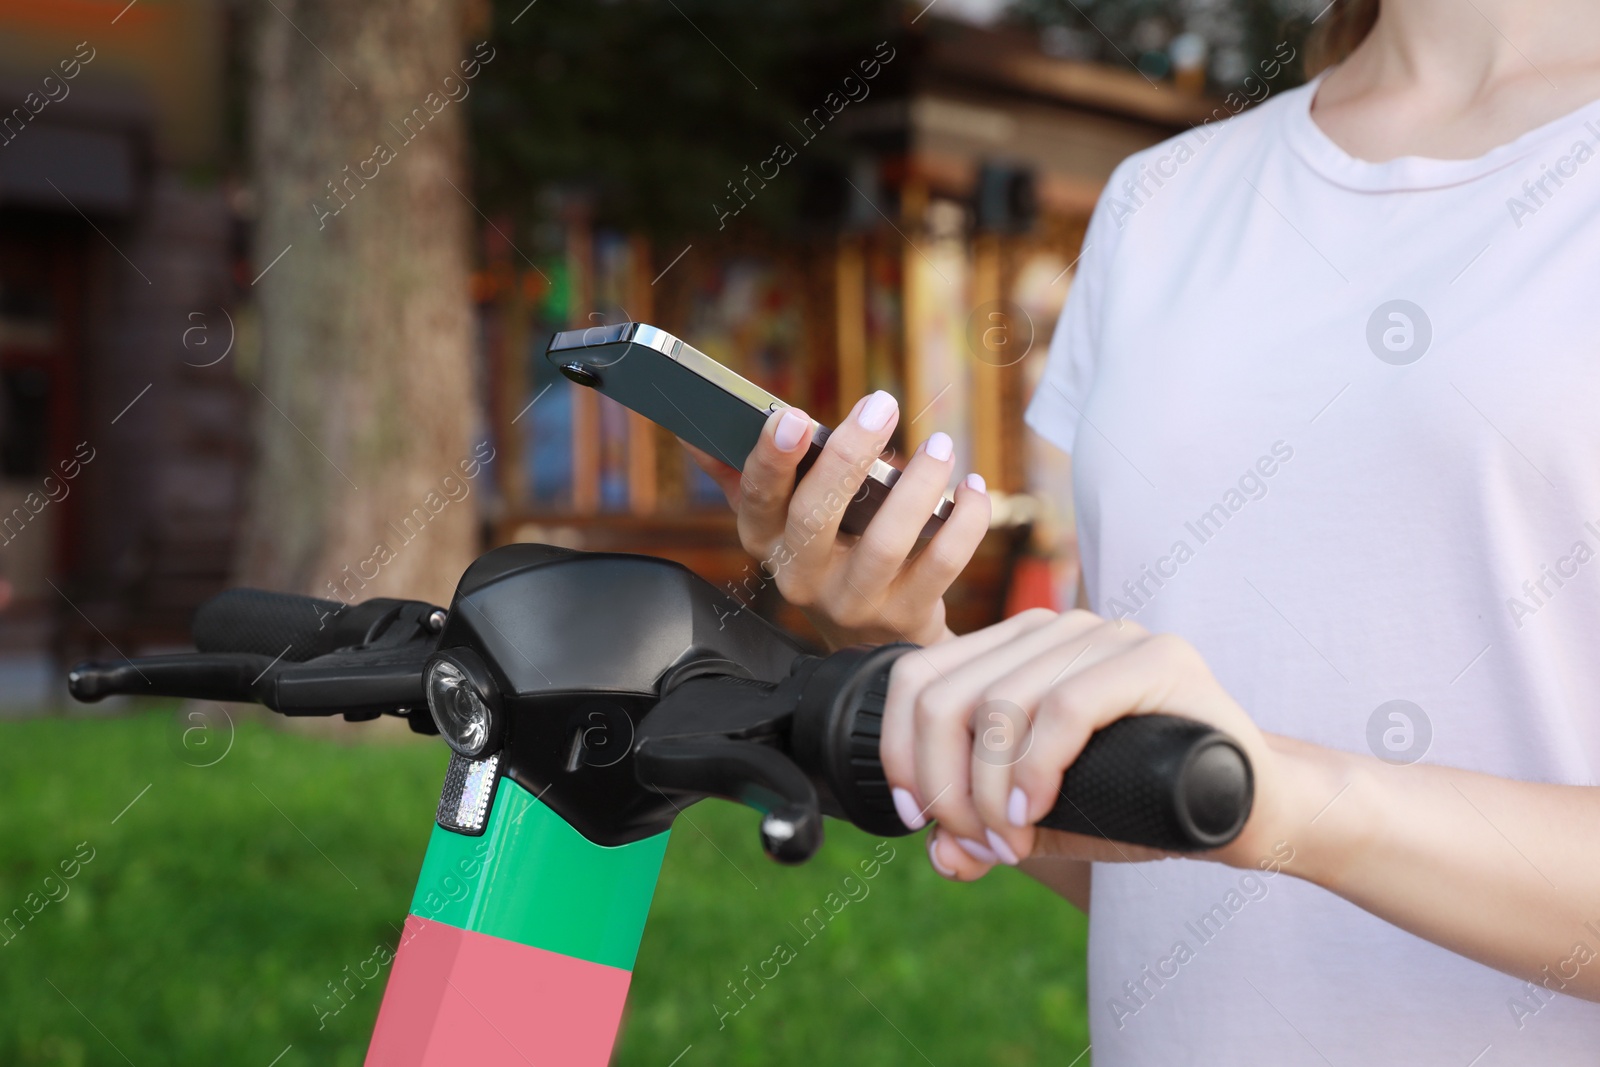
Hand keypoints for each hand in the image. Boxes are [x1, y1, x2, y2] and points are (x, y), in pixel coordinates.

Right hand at [683, 391, 990, 647]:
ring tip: (939, 447)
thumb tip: (697, 435)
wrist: (871, 639)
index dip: (772, 459)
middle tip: (882, 404)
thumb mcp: (779, 525)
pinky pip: (940, 565)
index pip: (756, 499)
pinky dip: (963, 522)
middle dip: (848, 456)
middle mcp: (802, 577)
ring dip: (917, 487)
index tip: (793, 415)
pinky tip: (970, 489)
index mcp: (766, 543)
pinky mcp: (905, 617)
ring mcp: (854, 602)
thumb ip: (741, 478)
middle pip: (816, 517)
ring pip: (885, 542)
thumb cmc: (826, 557)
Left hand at [878, 609, 1288, 880]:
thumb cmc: (1142, 802)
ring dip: (989, 793)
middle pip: (945, 697)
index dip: (900, 751)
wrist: (1250, 806)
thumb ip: (987, 831)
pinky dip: (1036, 768)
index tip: (920, 819)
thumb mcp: (1046, 821)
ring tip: (1011, 844)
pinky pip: (1066, 706)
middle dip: (945, 787)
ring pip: (998, 706)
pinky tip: (1036, 812)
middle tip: (979, 845)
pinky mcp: (1158, 659)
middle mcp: (1054, 629)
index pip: (918, 676)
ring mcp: (1107, 635)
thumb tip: (938, 855)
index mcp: (1013, 649)